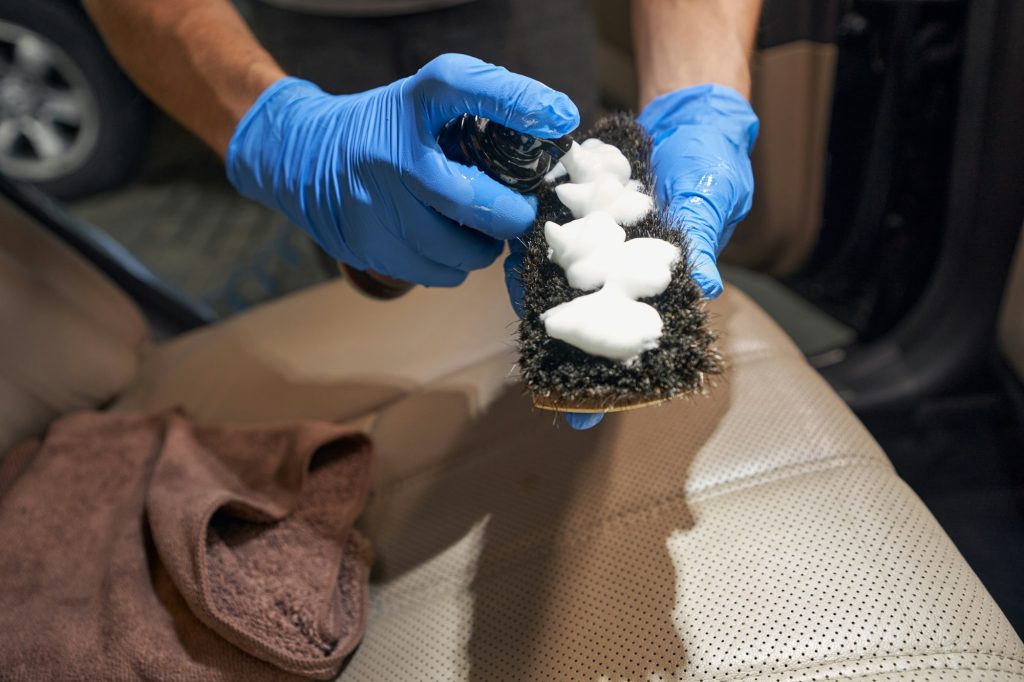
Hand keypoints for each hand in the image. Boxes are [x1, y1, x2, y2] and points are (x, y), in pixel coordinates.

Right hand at [227, 54, 578, 286]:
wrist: (302, 156)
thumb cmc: (386, 128)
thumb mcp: (426, 101)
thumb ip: (484, 109)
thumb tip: (556, 125)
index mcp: (412, 103)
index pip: (463, 86)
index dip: (517, 100)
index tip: (560, 118)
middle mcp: (391, 152)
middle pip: (473, 200)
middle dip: (511, 216)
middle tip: (519, 214)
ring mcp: (373, 203)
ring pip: (458, 251)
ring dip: (481, 247)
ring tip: (478, 229)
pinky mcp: (365, 244)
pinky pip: (434, 272)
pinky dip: (452, 266)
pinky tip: (445, 242)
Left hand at [504, 83, 757, 429]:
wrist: (687, 113)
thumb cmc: (713, 164)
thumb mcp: (711, 200)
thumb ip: (702, 240)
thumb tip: (705, 287)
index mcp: (657, 282)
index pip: (632, 338)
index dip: (611, 381)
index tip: (585, 418)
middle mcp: (621, 269)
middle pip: (585, 318)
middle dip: (562, 350)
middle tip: (540, 377)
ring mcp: (595, 241)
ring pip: (559, 281)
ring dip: (539, 299)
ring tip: (522, 317)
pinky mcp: (575, 209)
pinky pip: (547, 232)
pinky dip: (533, 245)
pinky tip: (515, 254)